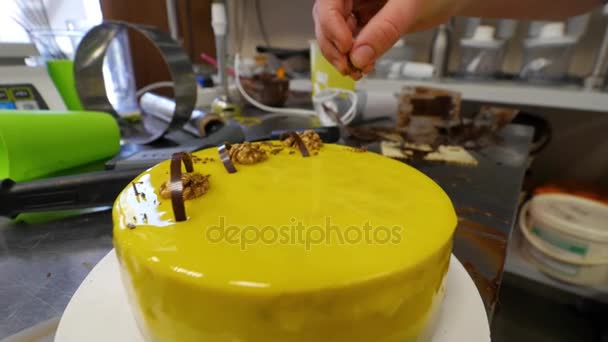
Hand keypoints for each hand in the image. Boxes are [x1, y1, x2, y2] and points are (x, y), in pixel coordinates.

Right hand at [313, 0, 468, 78]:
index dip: (332, 26)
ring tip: (358, 70)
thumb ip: (384, 30)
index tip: (347, 47)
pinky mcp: (365, 23)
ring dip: (343, 56)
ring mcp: (357, 7)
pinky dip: (355, 58)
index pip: (328, 3)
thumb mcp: (410, 7)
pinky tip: (365, 66)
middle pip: (326, 19)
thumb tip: (359, 56)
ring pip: (335, 33)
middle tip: (348, 66)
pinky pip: (352, 42)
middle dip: (334, 46)